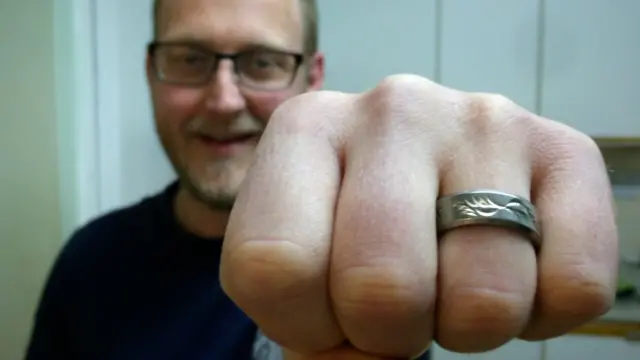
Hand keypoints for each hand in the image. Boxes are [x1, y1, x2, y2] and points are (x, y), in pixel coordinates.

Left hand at [220, 75, 617, 358]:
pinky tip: (510, 272)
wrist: (429, 180)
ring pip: (485, 295)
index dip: (305, 323)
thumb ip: (308, 326)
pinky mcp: (566, 150)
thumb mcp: (302, 270)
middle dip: (389, 329)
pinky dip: (541, 313)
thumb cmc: (351, 232)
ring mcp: (483, 123)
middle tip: (396, 302)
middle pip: (382, 283)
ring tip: (451, 280)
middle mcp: (392, 109)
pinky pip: (574, 286)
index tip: (328, 308)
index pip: (277, 266)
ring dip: (466, 323)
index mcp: (305, 131)